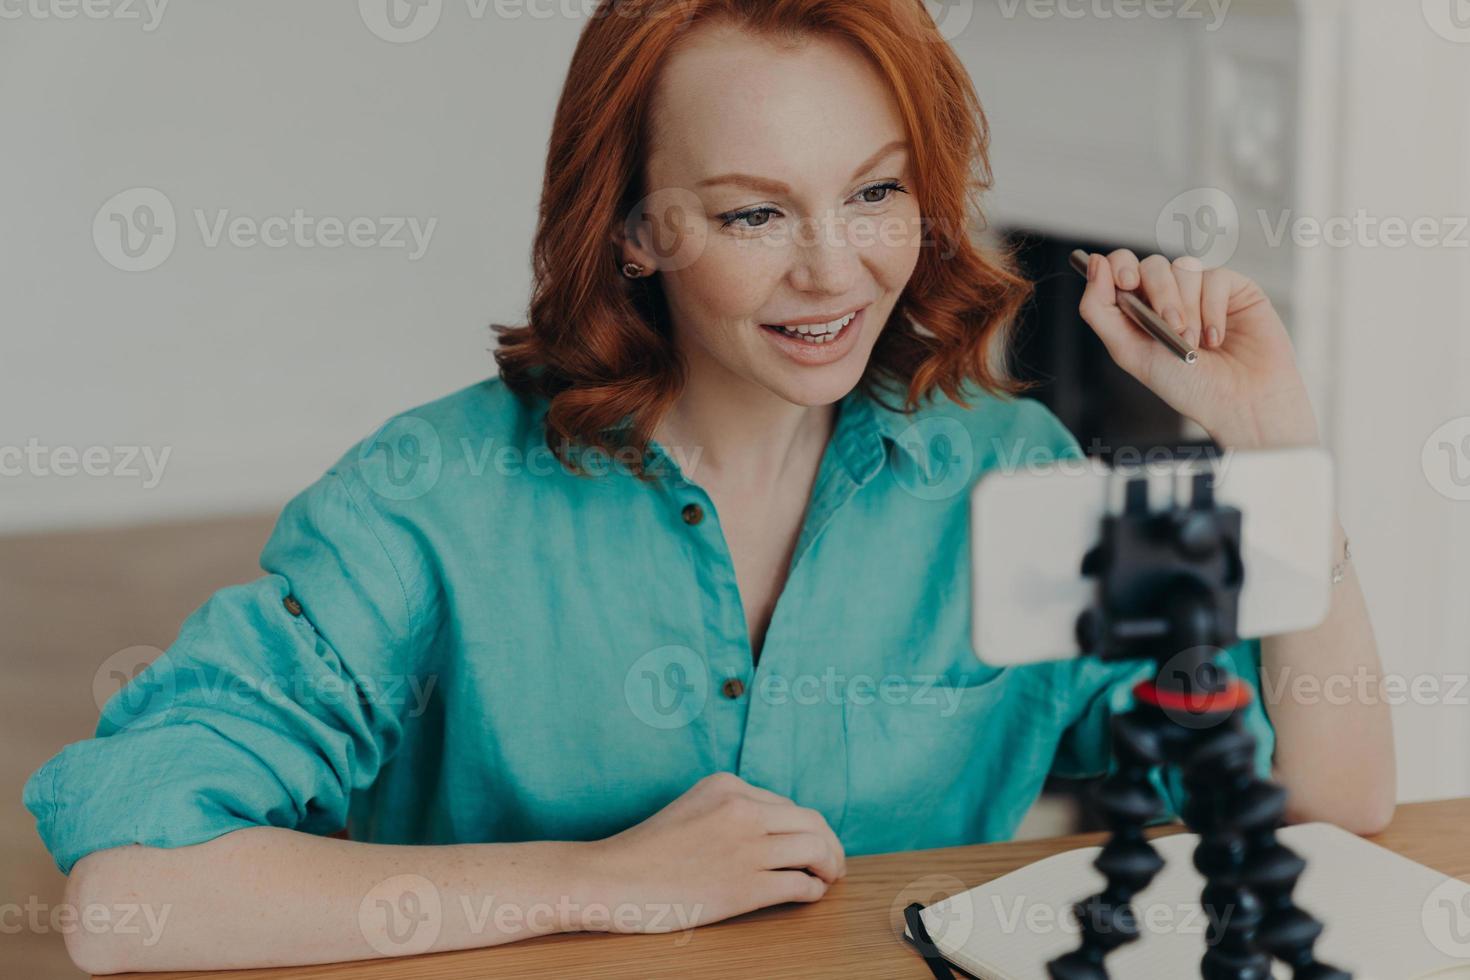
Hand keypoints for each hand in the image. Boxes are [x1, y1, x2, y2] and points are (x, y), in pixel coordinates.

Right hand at [574, 772, 845, 933]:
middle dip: (830, 844)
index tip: (810, 844)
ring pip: (815, 849)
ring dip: (829, 866)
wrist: (612, 878)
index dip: (805, 827)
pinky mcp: (745, 885)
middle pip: (811, 822)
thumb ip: (730, 811)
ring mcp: (746, 847)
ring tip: (828, 878)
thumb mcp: (692, 808)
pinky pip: (799, 884)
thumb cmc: (646, 850)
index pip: (787, 805)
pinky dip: (812, 890)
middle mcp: (742, 809)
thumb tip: (775, 831)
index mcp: (727, 786)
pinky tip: (808, 895)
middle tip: (832, 864)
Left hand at [1078, 250, 1322, 449]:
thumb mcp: (1130, 352)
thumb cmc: (1187, 386)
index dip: (1119, 266)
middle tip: (1172, 326)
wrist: (1240, 401)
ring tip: (1194, 342)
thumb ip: (1100, 310)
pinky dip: (1213, 309)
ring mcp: (1201, 291)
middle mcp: (1169, 297)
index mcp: (1140, 311)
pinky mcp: (1233, 289)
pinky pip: (1215, 276)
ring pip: (1184, 268)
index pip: (1121, 267)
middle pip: (1152, 265)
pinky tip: (1216, 337)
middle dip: (1160, 294)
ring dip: (1187, 308)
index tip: (1126, 282)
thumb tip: (1094, 263)